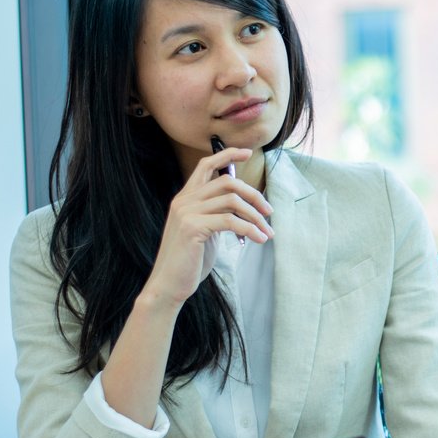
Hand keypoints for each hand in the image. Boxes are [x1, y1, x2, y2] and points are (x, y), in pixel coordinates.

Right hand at [143, 147, 274, 304]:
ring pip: (232, 201)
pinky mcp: (193, 227)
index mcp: (185, 198)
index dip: (227, 155)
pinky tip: (260, 239)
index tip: (248, 152)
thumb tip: (243, 205)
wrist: (169, 285)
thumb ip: (217, 214)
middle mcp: (184, 201)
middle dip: (253, 195)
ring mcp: (186, 213)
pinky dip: (250, 229)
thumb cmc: (189, 261)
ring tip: (267, 232)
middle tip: (269, 212)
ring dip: (256, 216)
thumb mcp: (204, 231)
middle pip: (227, 182)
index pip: (205, 165)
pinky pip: (230, 221)